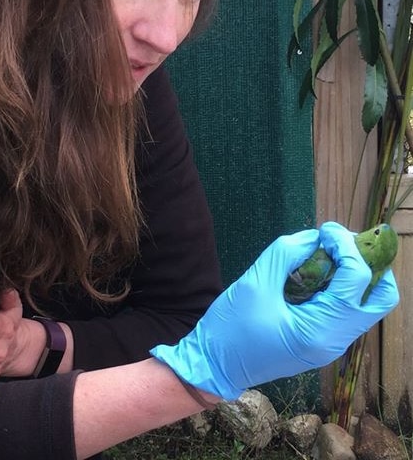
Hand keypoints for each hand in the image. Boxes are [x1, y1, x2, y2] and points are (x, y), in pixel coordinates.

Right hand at [150, 221, 398, 400]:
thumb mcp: (255, 284)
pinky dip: (340, 285)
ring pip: (366, 303)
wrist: (214, 365)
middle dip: (366, 262)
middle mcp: (335, 341)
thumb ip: (286, 254)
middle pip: (379, 297)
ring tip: (327, 252)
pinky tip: (316, 271)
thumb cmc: (230, 328)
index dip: (346, 246)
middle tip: (338, 242)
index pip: (356, 279)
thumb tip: (313, 237)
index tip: (324, 228)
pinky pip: (346, 309)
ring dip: (354, 273)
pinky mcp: (321, 341)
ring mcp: (331, 344)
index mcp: (321, 329)